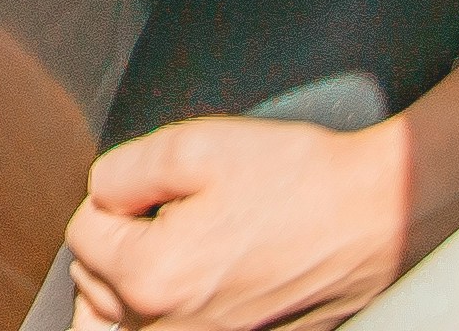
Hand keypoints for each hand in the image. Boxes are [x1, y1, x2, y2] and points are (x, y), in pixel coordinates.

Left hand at [65, 116, 421, 328]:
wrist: (376, 216)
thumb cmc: (294, 179)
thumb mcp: (191, 146)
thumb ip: (119, 173)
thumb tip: (100, 199)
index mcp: (153, 277)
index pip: (82, 236)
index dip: (110, 201)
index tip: (151, 189)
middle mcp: (175, 329)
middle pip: (97, 287)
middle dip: (116, 247)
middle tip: (166, 216)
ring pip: (125, 324)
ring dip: (129, 290)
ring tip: (170, 253)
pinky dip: (168, 315)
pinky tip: (197, 282)